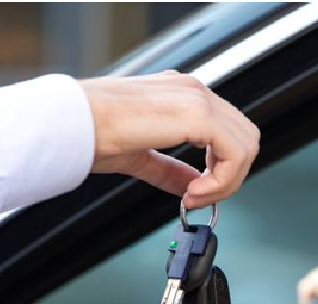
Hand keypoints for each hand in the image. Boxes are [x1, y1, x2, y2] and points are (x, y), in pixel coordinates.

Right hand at [79, 71, 259, 208]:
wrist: (70, 123)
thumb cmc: (89, 131)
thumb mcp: (138, 154)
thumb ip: (170, 169)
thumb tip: (189, 186)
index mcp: (181, 96)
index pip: (226, 133)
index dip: (220, 170)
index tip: (194, 193)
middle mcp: (193, 91)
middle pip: (245, 138)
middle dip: (229, 177)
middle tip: (197, 198)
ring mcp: (197, 97)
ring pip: (247, 144)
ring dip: (227, 181)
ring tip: (193, 197)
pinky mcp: (196, 113)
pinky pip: (235, 152)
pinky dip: (222, 180)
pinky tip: (193, 192)